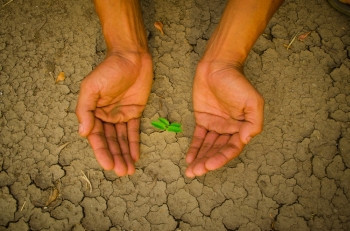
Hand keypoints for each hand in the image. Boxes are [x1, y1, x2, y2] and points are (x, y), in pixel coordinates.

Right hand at [76, 52, 152, 175]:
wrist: (132, 57)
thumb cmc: (109, 70)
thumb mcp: (92, 87)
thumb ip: (85, 109)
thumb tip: (82, 132)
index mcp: (93, 112)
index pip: (96, 137)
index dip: (102, 152)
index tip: (109, 166)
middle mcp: (105, 116)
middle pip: (110, 141)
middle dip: (116, 157)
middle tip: (123, 172)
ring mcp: (120, 115)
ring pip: (122, 139)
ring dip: (125, 154)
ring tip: (130, 170)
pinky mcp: (134, 112)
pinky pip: (134, 131)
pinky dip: (135, 143)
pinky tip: (136, 156)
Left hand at [185, 61, 263, 177]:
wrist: (217, 67)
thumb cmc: (236, 82)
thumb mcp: (252, 101)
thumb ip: (254, 122)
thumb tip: (245, 140)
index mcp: (242, 128)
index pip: (231, 148)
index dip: (221, 158)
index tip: (209, 166)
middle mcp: (229, 129)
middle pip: (217, 150)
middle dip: (207, 162)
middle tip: (196, 172)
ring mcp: (215, 125)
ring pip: (207, 146)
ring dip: (200, 159)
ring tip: (190, 171)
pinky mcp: (203, 120)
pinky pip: (198, 137)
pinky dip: (194, 148)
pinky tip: (189, 159)